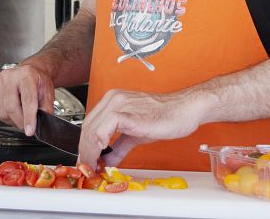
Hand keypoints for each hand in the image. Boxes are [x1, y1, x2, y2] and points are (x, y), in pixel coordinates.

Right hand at [0, 63, 55, 135]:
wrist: (29, 71)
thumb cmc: (37, 80)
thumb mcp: (48, 91)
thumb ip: (46, 108)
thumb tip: (42, 123)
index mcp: (27, 75)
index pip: (27, 100)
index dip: (28, 118)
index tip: (30, 130)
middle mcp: (10, 76)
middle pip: (11, 108)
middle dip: (20, 122)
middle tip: (27, 126)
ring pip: (2, 112)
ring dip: (12, 121)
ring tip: (20, 116)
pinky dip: (3, 117)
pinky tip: (11, 111)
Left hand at [78, 89, 206, 166]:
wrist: (185, 110)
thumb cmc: (165, 117)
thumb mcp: (136, 135)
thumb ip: (119, 148)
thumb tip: (107, 162)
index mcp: (113, 101)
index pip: (89, 125)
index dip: (85, 146)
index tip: (86, 162)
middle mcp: (114, 99)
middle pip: (87, 128)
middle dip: (84, 151)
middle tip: (87, 168)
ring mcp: (121, 104)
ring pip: (93, 128)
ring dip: (89, 151)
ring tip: (93, 166)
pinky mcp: (130, 113)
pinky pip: (106, 126)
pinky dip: (100, 141)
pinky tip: (103, 152)